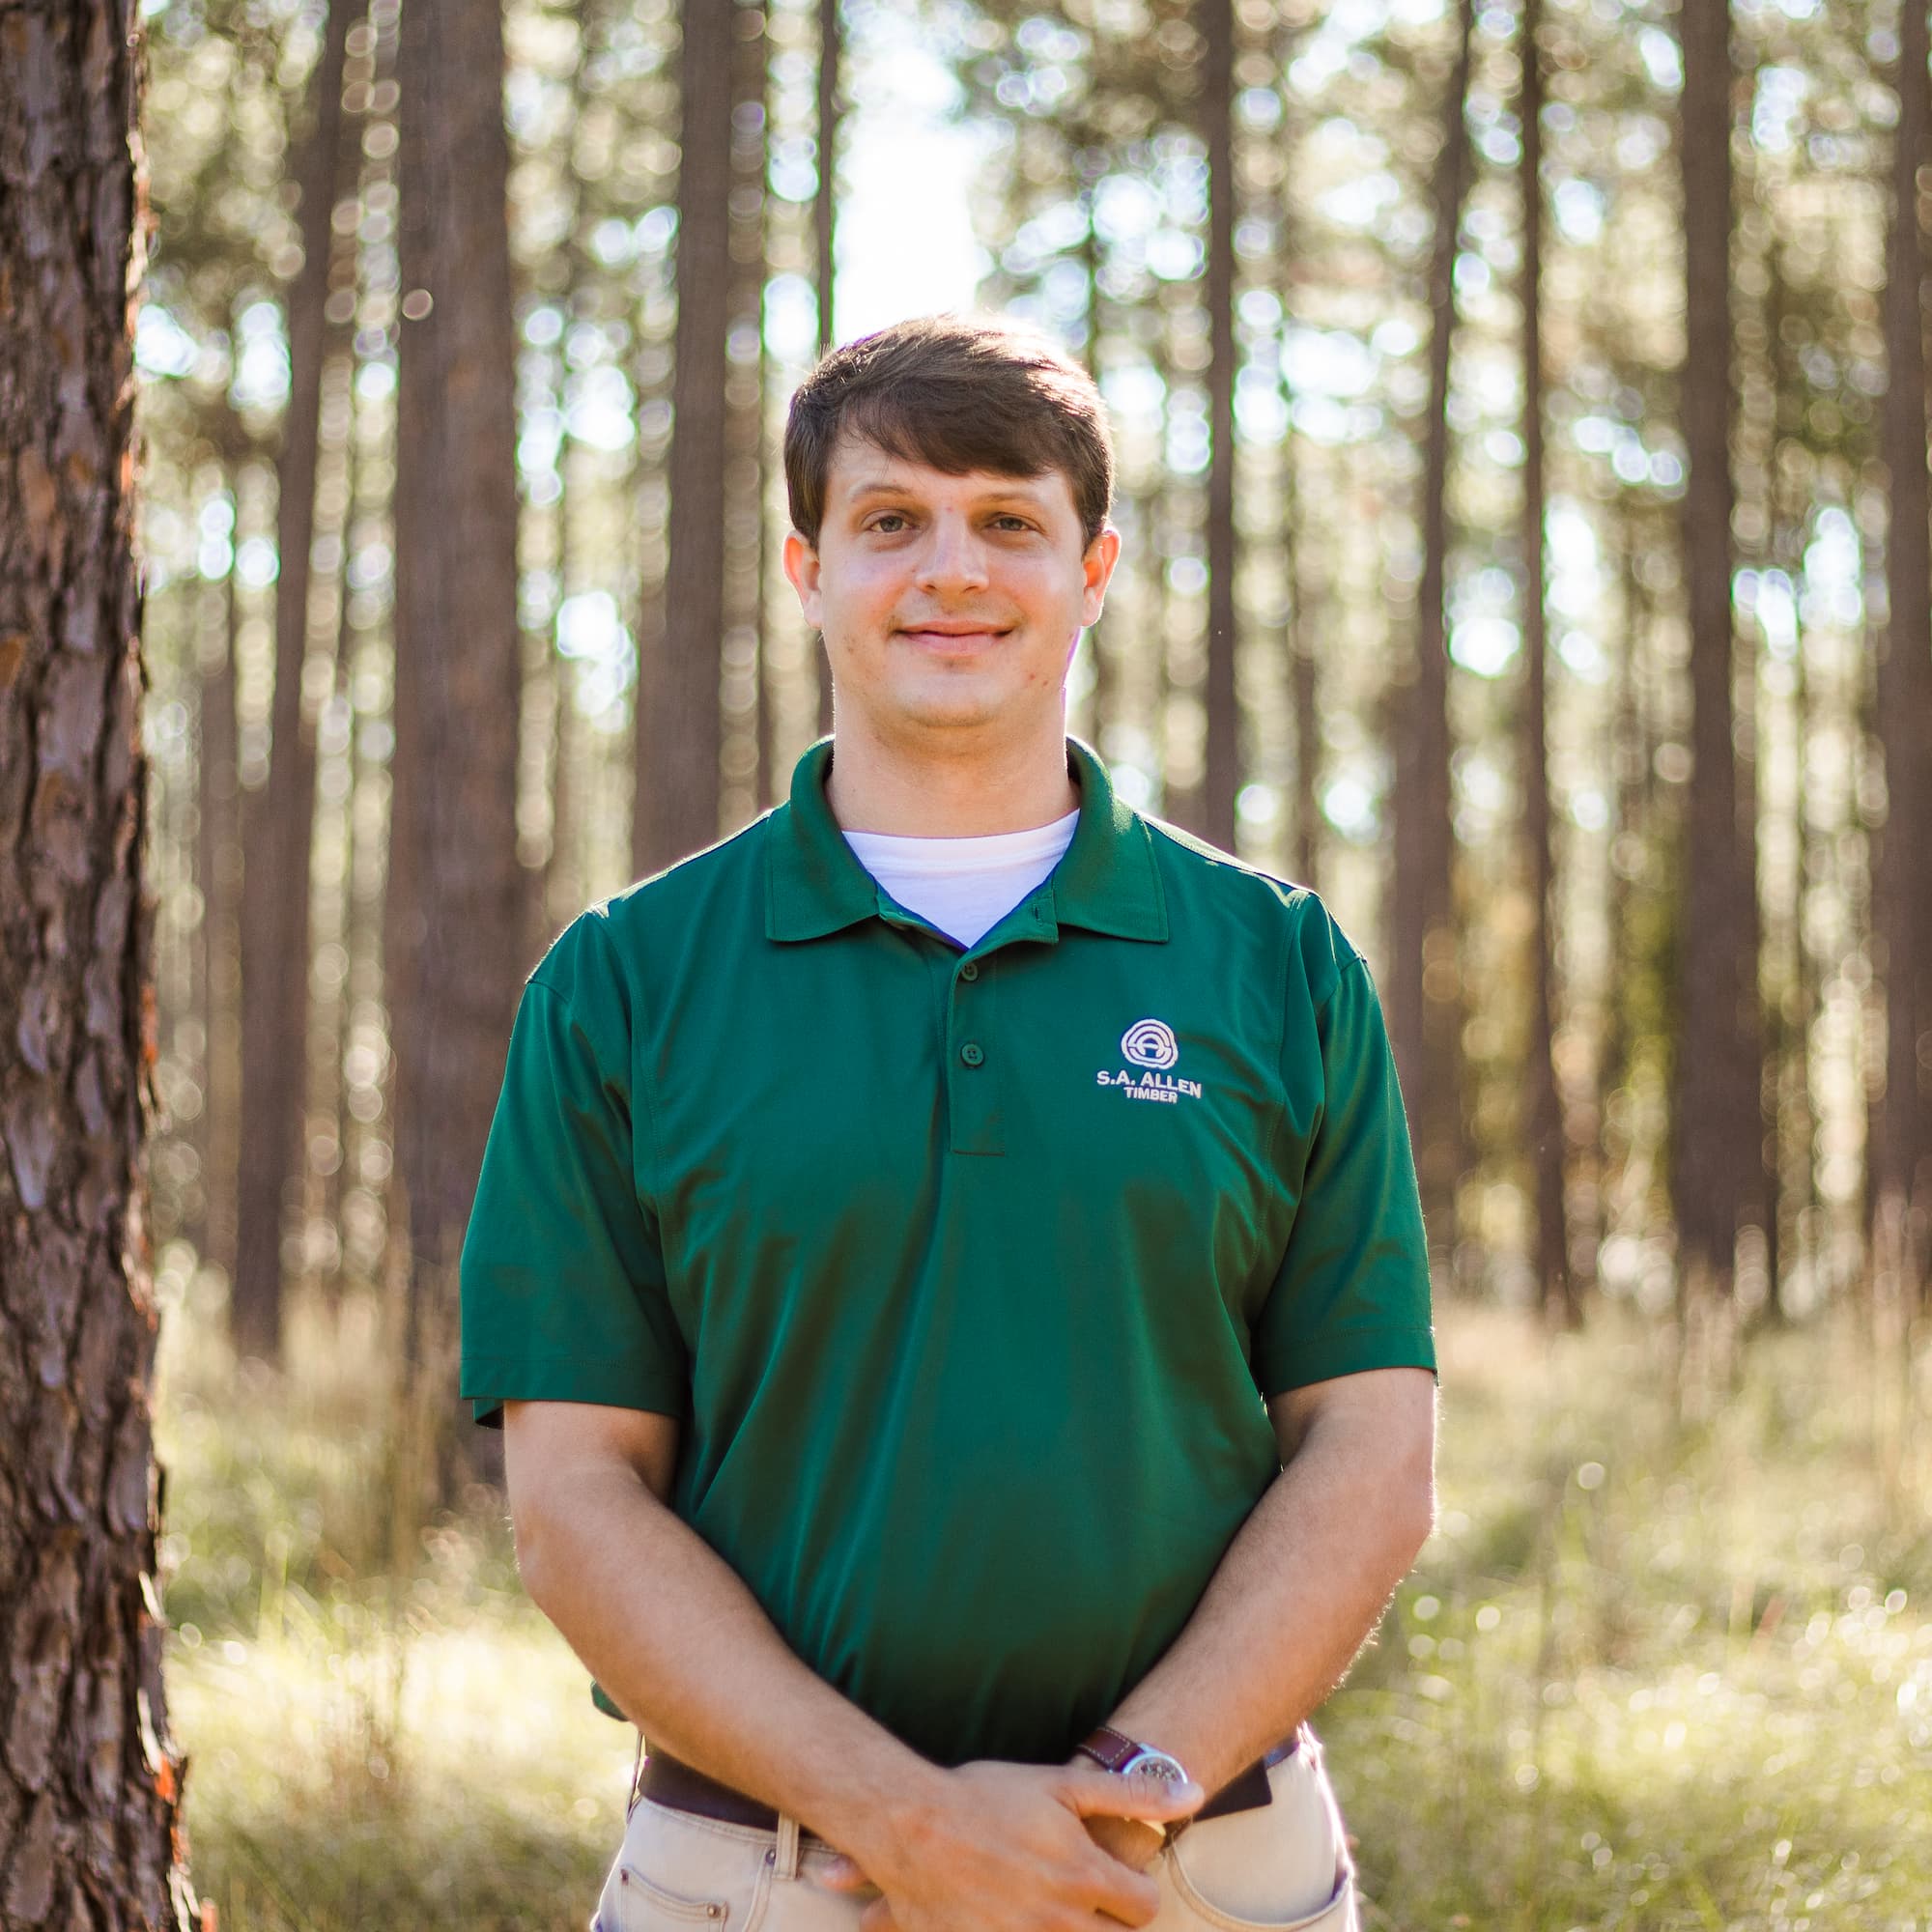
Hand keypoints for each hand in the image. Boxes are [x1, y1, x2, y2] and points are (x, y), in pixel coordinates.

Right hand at [810, 1756, 1202, 1931]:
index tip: (1117, 1884)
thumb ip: (1132, 1793)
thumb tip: (1194, 1793)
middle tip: (1086, 1902)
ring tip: (1056, 1911)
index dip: (1135, 1895)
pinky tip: (1020, 1919)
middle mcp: (1059, 1920)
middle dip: (1109, 1924)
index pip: (1145, 1908)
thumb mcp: (1061, 1785)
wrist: (911, 1824)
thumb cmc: (987, 1798)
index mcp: (1083, 1876)